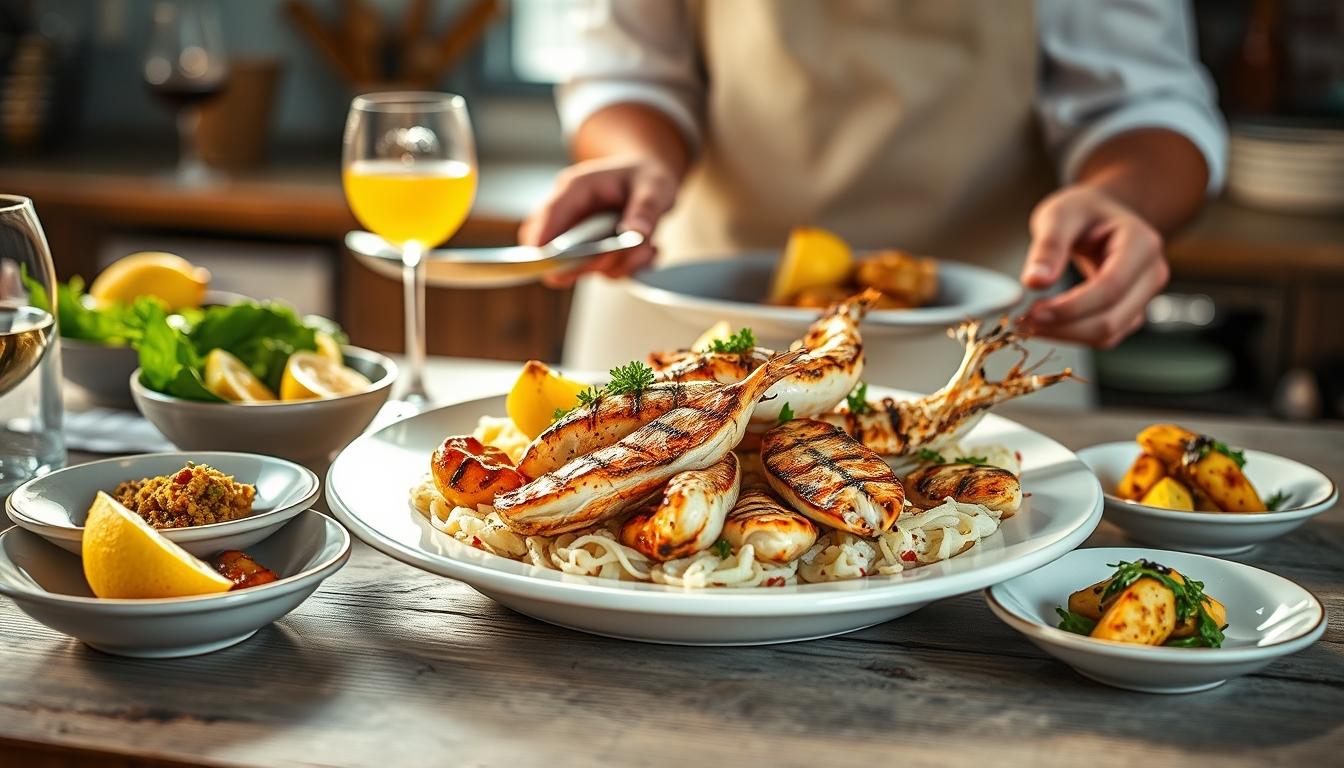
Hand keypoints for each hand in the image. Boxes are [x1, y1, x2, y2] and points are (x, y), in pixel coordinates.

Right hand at [519, 155, 680, 287]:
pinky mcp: (590, 252)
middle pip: (551, 247)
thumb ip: (646, 209)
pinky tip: (648, 249)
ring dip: (618, 265)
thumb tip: (636, 233)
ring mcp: (577, 235)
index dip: (545, 240)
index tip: (547, 264)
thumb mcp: (655, 186)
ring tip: (648, 247)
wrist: (648, 182)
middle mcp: (570, 212)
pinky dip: (627, 267)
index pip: (552, 214)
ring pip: (580, 266)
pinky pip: (601, 271)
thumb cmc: (645, 177)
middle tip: (624, 253)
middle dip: (589, 262)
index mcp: (577, 187)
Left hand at [1020, 185, 1169, 348]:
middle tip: (1022, 322)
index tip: (1032, 311)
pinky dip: (1073, 335)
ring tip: (1029, 323)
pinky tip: (1045, 324)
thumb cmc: (1083, 210)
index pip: (1110, 287)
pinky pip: (1104, 336)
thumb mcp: (1060, 214)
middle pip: (1111, 319)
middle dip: (1064, 327)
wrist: (1102, 214)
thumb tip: (1034, 282)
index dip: (1070, 307)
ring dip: (1066, 336)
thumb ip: (1048, 246)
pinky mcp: (1131, 312)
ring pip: (1108, 334)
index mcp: (1142, 244)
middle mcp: (1152, 274)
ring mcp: (1145, 297)